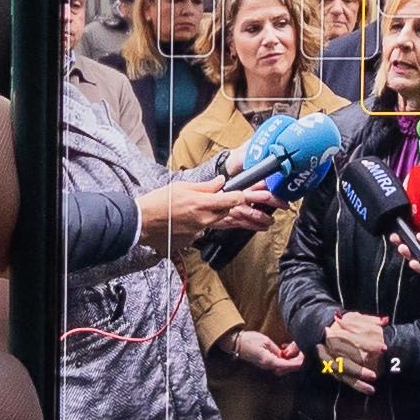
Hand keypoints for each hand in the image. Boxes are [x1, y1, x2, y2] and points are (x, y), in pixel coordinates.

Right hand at [139, 178, 277, 254]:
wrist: (143, 223)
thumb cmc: (159, 202)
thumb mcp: (182, 187)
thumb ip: (205, 187)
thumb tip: (220, 183)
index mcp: (203, 203)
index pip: (233, 199)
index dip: (252, 195)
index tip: (265, 192)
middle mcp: (206, 218)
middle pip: (237, 213)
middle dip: (259, 210)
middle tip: (277, 207)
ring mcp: (202, 229)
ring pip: (231, 224)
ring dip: (250, 222)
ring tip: (267, 223)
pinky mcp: (197, 235)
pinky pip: (217, 229)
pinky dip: (231, 226)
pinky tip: (244, 226)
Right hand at [216, 328, 305, 375]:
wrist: (236, 343)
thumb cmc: (249, 340)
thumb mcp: (266, 341)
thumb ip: (277, 350)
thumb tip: (286, 356)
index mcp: (269, 361)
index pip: (288, 365)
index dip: (298, 362)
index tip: (304, 356)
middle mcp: (268, 366)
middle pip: (287, 369)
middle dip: (296, 361)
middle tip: (299, 350)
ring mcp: (266, 366)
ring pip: (284, 368)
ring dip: (290, 360)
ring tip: (291, 348)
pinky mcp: (265, 363)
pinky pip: (279, 364)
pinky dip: (285, 359)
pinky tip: (284, 350)